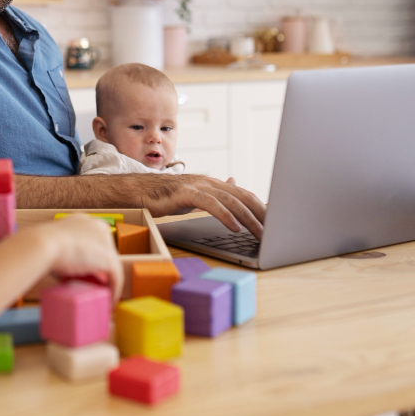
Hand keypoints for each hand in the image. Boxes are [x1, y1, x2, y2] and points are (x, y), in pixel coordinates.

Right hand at [36, 214, 123, 301]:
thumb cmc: (43, 248)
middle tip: (94, 286)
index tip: (87, 272)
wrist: (44, 245)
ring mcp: (105, 242)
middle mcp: (97, 226)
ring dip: (108, 281)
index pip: (93, 240)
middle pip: (104, 252)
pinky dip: (114, 290)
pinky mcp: (109, 259)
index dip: (91, 257)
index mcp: (82, 221)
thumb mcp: (55, 248)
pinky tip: (109, 303)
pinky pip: (116, 277)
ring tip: (102, 296)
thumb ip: (66, 256)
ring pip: (111, 265)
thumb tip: (67, 274)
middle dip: (101, 269)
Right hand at [139, 174, 266, 238]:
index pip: (244, 194)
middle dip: (262, 214)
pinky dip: (226, 216)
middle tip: (276, 231)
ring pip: (231, 201)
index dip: (261, 207)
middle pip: (243, 196)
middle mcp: (208, 181)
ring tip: (261, 234)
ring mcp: (197, 185)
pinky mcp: (185, 193)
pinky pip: (211, 204)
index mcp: (212, 183)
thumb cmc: (164, 195)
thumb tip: (234, 183)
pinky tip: (235, 227)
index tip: (276, 222)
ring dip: (249, 218)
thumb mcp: (194, 194)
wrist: (138, 191)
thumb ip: (214, 193)